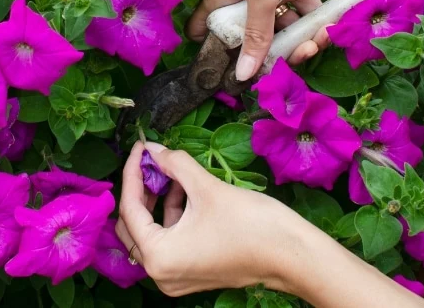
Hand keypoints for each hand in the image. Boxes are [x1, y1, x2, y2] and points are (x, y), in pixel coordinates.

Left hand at [114, 141, 313, 296]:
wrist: (292, 255)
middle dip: (140, 189)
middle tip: (150, 159)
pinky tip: (184, 189)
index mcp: (159, 257)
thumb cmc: (252, 225)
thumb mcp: (207, 188)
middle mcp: (161, 274)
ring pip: (152, 233)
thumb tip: (154, 149)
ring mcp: (176, 277)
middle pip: (134, 225)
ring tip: (170, 170)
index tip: (140, 146)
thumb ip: (175, 164)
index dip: (133, 173)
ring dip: (157, 201)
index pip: (130, 209)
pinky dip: (172, 216)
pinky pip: (169, 242)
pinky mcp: (191, 273)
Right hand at [187, 0, 331, 79]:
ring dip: (301, 40)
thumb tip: (242, 76)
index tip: (240, 72)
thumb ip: (255, 35)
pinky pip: (300, 13)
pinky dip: (314, 21)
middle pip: (251, 39)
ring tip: (321, 38)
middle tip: (300, 53)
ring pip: (280, 30)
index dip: (216, 55)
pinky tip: (329, 26)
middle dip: (277, 53)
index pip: (204, 34)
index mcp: (221, 0)